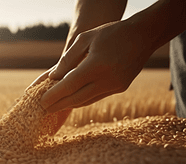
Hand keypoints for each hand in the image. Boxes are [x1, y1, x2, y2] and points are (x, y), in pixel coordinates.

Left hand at [40, 20, 154, 113]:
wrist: (144, 35)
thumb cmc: (111, 33)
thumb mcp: (85, 38)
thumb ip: (67, 59)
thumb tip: (53, 77)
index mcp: (96, 65)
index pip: (69, 86)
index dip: (54, 95)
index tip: (41, 101)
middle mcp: (107, 79)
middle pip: (76, 98)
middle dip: (58, 105)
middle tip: (43, 109)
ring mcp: (115, 85)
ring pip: (86, 100)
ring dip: (70, 104)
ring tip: (55, 106)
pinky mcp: (120, 87)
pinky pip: (97, 97)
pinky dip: (82, 99)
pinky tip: (72, 99)